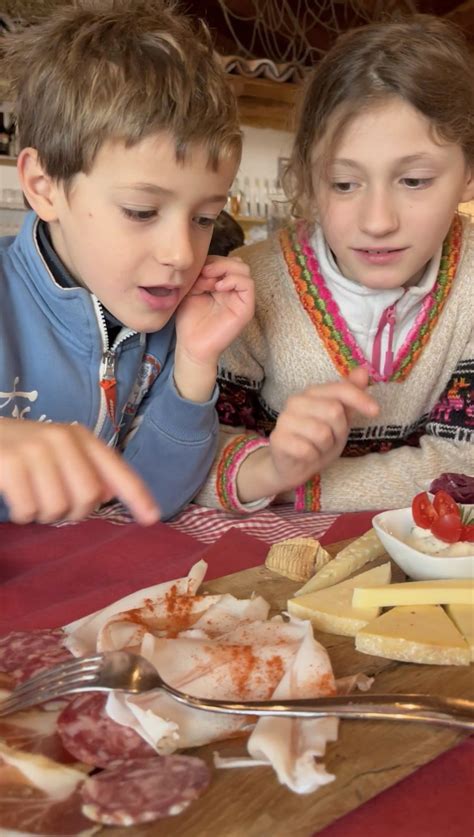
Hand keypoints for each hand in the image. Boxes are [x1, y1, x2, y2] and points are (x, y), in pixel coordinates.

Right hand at [0, 419, 159, 524]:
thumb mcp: (59, 455)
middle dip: (73, 511)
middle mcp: (62, 439)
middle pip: (89, 497)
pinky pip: (29, 510)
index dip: (137, 495)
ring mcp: (35, 449)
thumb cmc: (23, 452)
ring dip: (45, 515)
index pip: (116, 469)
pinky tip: (16, 499)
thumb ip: (87, 471)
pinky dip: (23, 514)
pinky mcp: (10, 464)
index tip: (152, 518)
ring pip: (58, 508)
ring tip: (32, 499)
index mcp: (80, 437)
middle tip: (54, 503)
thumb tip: (109, 493)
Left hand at [173, 256, 253, 401]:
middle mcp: (233, 290)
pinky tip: (218, 287)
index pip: (224, 261)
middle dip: (219, 263)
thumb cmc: (189, 321)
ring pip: (244, 269)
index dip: (211, 260)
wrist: (191, 345)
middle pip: (236, 262)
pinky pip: (248, 285)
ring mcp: (241, 299)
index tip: (196, 270)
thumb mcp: (190, 291)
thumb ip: (200, 275)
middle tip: (203, 273)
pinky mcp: (246, 308)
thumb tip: (207, 265)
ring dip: (225, 269)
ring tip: (209, 281)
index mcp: (221, 285)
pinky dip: (233, 280)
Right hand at [237, 368, 379, 500]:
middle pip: (334, 411)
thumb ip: (350, 396)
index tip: (376, 412)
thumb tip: (363, 371)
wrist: (291, 465)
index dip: (360, 399)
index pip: (340, 389)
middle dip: (338, 431)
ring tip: (317, 447)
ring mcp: (285, 419)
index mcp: (312, 392)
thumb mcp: (340, 419)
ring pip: (322, 433)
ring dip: (325, 447)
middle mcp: (296, 401)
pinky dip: (313, 457)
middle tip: (330, 439)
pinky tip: (306, 455)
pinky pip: (308, 450)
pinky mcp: (278, 439)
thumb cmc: (317, 440)